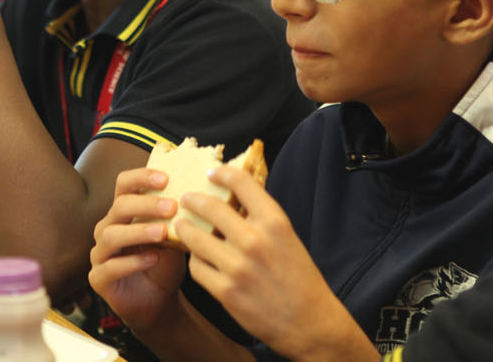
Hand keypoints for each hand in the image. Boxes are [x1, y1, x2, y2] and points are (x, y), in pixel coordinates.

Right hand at [88, 168, 190, 331]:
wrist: (159, 302)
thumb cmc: (166, 264)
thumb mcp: (176, 238)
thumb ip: (180, 218)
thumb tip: (202, 195)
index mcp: (124, 213)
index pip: (124, 184)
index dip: (141, 177)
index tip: (166, 178)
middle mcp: (108, 228)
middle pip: (119, 206)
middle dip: (146, 204)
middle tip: (172, 206)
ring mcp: (100, 253)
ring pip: (112, 235)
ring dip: (139, 232)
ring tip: (163, 233)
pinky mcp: (98, 278)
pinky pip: (110, 267)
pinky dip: (132, 262)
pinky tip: (153, 259)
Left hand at [180, 167, 370, 359]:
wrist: (309, 321)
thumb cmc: (301, 279)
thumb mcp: (289, 239)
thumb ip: (263, 221)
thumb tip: (236, 203)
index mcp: (275, 223)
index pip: (242, 184)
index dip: (223, 173)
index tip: (212, 172)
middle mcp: (255, 240)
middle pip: (211, 207)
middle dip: (194, 200)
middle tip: (187, 200)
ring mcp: (237, 267)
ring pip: (195, 237)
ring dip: (186, 229)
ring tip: (183, 227)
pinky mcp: (225, 291)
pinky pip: (197, 268)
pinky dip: (196, 262)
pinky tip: (199, 259)